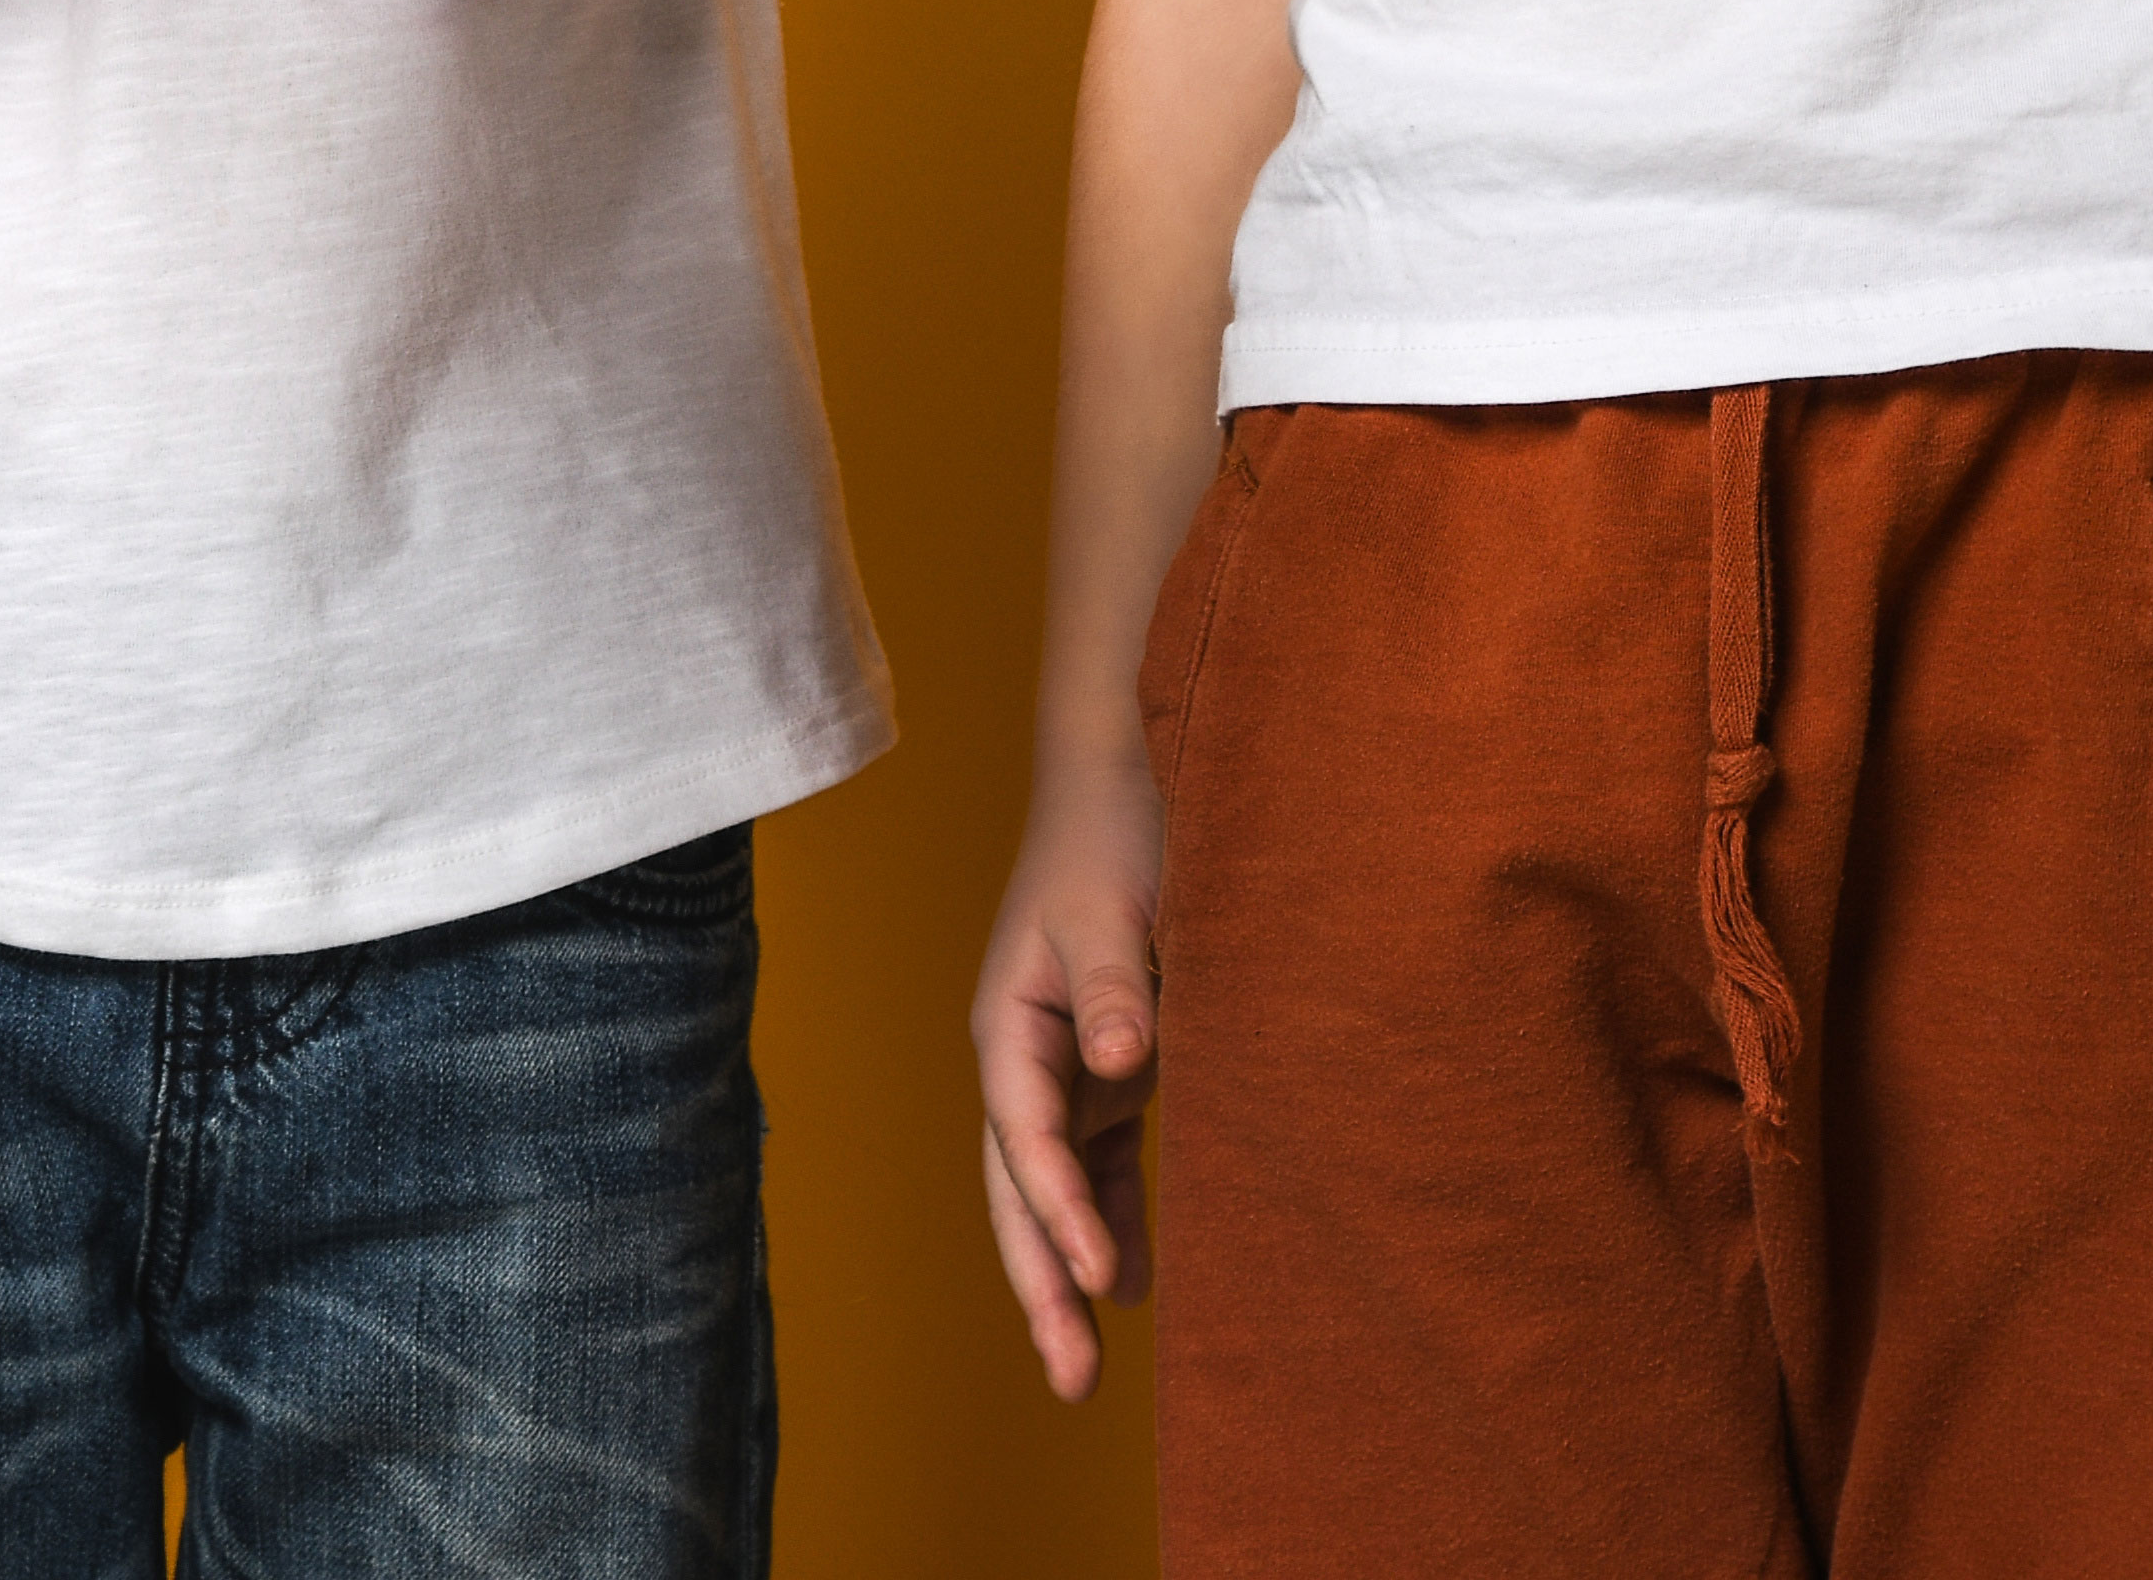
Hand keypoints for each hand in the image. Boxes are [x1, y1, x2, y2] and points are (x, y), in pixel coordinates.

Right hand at [971, 752, 1170, 1401]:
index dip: (1057, 1208)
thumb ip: (1114, 983)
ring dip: (1071, 1270)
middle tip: (1072, 1376)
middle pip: (1020, 1188)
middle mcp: (1025, 1056)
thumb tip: (1119, 1058)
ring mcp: (1065, 1065)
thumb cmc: (1111, 832)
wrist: (1123, 775)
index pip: (1025, 1132)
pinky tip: (1143, 1283)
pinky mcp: (1108, 1064)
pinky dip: (1116, 1218)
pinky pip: (1104, 1160)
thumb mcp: (1114, 902)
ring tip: (1088, 1367)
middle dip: (1041, 1283)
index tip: (1102, 1276)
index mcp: (1009, 1020)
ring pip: (1057, 1190)